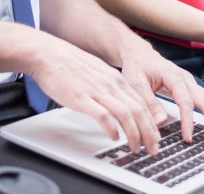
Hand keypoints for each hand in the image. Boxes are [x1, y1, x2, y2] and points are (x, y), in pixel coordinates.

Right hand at [28, 34, 162, 154]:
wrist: (48, 54)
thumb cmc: (68, 64)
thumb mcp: (96, 72)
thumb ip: (109, 86)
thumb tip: (118, 102)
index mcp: (115, 78)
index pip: (141, 103)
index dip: (151, 122)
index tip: (155, 136)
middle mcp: (110, 85)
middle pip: (138, 110)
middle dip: (149, 133)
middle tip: (153, 149)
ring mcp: (97, 91)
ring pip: (125, 114)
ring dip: (134, 134)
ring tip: (136, 148)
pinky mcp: (82, 98)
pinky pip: (103, 115)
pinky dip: (111, 129)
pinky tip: (114, 138)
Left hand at [117, 40, 203, 144]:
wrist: (139, 54)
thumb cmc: (137, 67)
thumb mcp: (136, 83)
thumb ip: (149, 102)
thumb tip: (161, 122)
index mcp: (172, 76)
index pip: (185, 102)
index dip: (188, 121)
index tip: (188, 138)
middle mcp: (185, 78)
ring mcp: (190, 81)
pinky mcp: (190, 86)